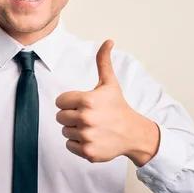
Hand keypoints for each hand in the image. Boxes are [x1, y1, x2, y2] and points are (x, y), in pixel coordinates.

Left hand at [55, 40, 159, 164]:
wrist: (133, 133)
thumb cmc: (118, 107)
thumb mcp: (110, 83)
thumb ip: (103, 62)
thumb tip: (108, 41)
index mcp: (87, 100)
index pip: (60, 101)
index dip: (69, 102)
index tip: (82, 104)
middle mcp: (85, 118)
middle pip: (60, 117)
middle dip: (71, 115)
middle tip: (88, 116)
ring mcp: (86, 136)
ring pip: (64, 131)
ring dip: (74, 129)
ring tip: (91, 127)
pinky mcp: (87, 152)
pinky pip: (69, 145)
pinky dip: (78, 144)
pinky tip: (91, 138)